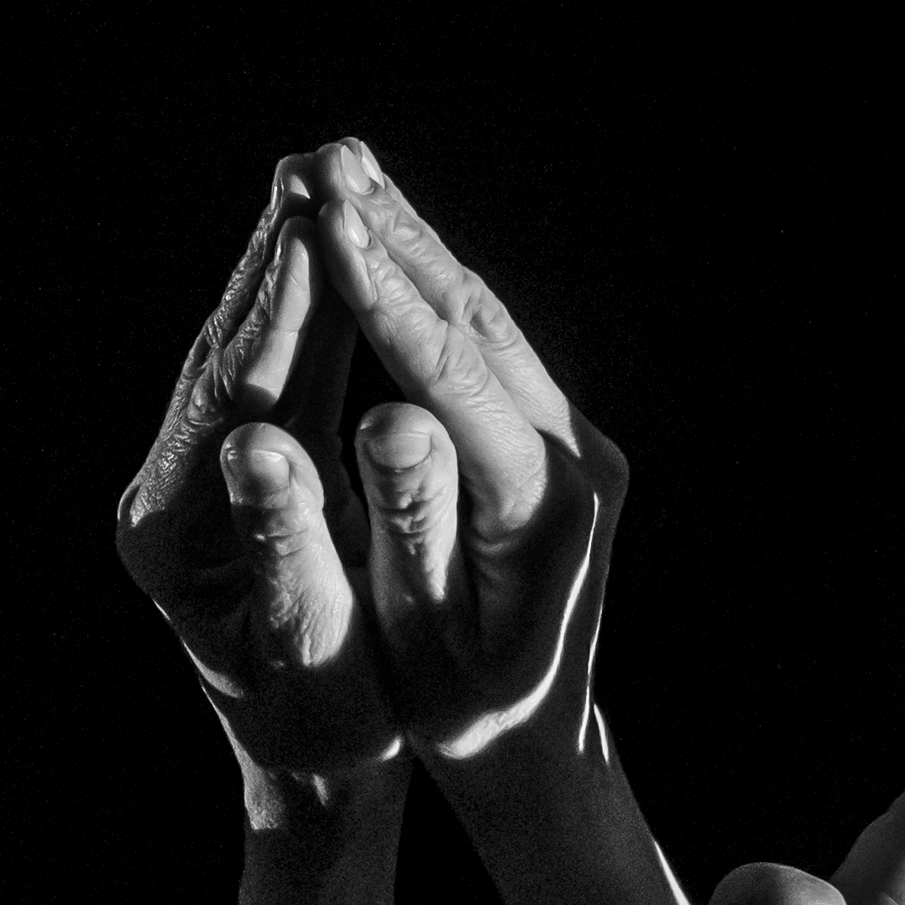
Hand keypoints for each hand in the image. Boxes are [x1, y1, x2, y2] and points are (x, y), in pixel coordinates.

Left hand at [116, 155, 400, 789]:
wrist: (316, 766)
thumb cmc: (333, 724)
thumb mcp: (318, 650)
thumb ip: (295, 546)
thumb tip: (269, 448)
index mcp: (168, 540)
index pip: (233, 399)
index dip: (283, 309)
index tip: (322, 223)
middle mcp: (157, 499)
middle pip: (225, 355)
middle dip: (277, 256)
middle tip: (324, 156)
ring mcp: (182, 484)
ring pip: (241, 352)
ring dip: (286, 263)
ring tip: (329, 173)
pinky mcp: (219, 476)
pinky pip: (266, 373)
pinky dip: (302, 306)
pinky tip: (333, 248)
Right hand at [313, 140, 628, 766]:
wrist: (538, 747)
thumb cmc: (462, 714)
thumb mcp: (422, 638)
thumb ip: (408, 525)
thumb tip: (383, 415)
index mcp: (546, 508)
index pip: (454, 378)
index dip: (386, 297)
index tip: (328, 224)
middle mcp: (579, 457)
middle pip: (479, 323)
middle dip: (398, 236)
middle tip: (326, 157)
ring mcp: (577, 441)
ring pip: (486, 321)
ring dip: (414, 243)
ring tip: (345, 169)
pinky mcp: (560, 438)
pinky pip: (486, 346)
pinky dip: (428, 288)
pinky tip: (381, 236)